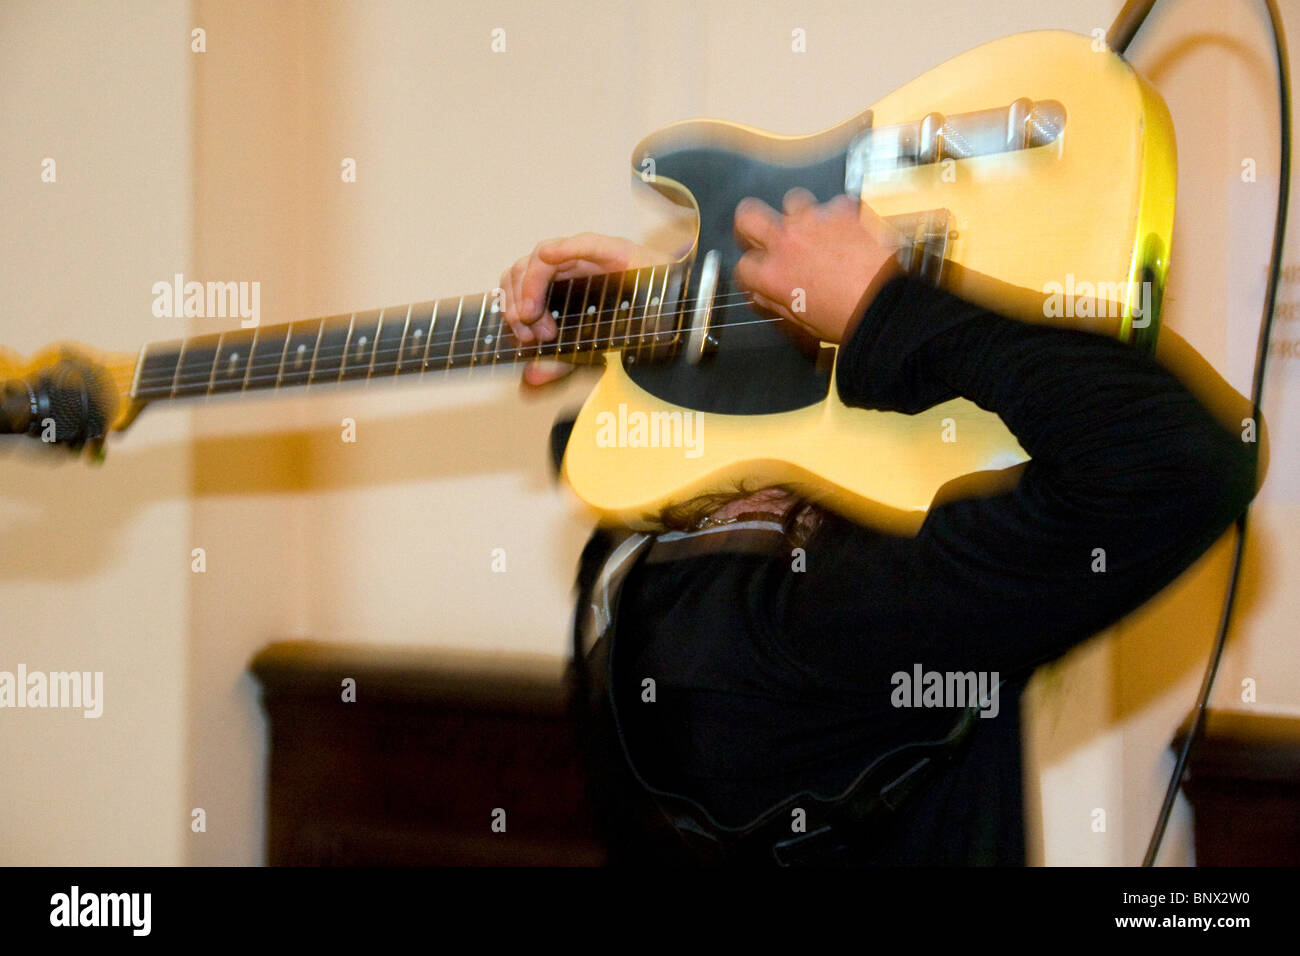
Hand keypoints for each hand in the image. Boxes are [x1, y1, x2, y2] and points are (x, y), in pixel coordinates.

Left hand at [499, 234, 666, 386]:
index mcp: (561, 282)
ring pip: (541, 256)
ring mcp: (591, 256)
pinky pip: (584, 244)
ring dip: (531, 288)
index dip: (511, 308)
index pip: (518, 282)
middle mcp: (571, 265)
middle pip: (521, 268)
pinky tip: (549, 259)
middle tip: (530, 333)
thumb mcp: (589, 351)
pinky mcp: (615, 251)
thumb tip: (530, 377)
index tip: (524, 338)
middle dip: (515, 302)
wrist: (681, 315)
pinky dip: (564, 249)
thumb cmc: (637, 327)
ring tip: (538, 317)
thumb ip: (560, 363)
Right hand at [733, 188, 902, 344]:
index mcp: (774, 274)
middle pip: (748, 215)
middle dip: (750, 224)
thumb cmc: (850, 318)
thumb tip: (762, 293)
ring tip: (812, 230)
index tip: (759, 272)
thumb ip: (775, 302)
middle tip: (762, 233)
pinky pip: (833, 205)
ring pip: (791, 201)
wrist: (890, 306)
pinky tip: (847, 232)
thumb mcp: (803, 321)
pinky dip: (838, 216)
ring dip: (798, 215)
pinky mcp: (844, 209)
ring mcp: (816, 220)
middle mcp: (788, 241)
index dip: (751, 270)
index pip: (743, 264)